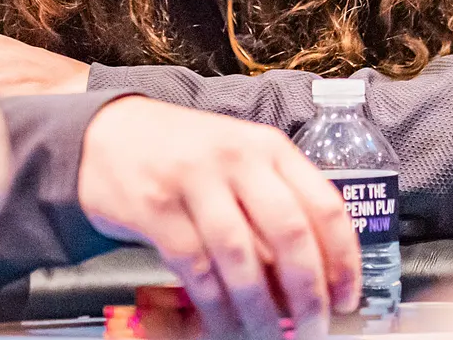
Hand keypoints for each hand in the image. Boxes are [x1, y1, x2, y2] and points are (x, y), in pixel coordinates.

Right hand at [77, 98, 359, 339]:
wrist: (104, 133)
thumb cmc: (179, 153)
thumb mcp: (236, 159)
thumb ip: (272, 204)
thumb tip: (311, 277)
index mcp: (267, 146)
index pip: (324, 205)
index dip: (343, 260)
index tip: (347, 297)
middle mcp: (235, 157)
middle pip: (289, 233)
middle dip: (309, 293)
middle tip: (314, 327)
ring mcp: (193, 179)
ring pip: (242, 258)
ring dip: (261, 309)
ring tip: (269, 336)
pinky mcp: (155, 205)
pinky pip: (196, 268)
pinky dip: (215, 305)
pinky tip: (224, 323)